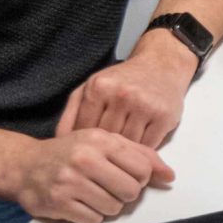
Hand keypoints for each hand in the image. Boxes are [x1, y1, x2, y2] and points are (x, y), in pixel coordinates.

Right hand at [0, 124, 174, 222]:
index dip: (140, 177)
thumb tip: (169, 176)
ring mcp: (71, 182)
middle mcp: (85, 159)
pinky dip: (90, 215)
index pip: (143, 169)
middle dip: (125, 194)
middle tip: (109, 186)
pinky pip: (93, 220)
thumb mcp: (104, 142)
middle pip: (131, 192)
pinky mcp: (59, 203)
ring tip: (92, 193)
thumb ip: (140, 155)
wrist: (25, 165)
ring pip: (114, 209)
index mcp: (100, 140)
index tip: (126, 175)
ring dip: (107, 206)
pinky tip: (79, 202)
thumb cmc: (70, 153)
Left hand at [57, 34, 195, 147]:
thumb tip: (57, 142)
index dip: (85, 144)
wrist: (160, 65)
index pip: (84, 130)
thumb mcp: (91, 88)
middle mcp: (122, 95)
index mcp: (98, 88)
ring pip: (127, 146)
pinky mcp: (164, 116)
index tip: (87, 152)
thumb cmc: (121, 80)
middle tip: (105, 157)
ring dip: (124, 154)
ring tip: (122, 153)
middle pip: (106, 139)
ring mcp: (145, 105)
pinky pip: (148, 146)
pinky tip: (139, 147)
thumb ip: (71, 113)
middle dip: (105, 150)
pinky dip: (142, 152)